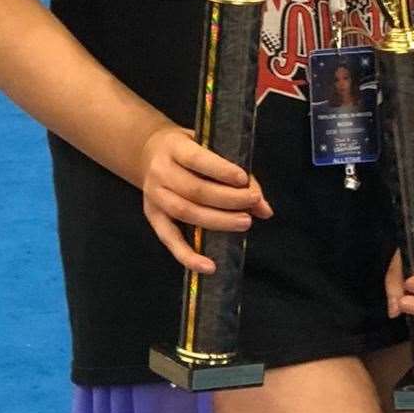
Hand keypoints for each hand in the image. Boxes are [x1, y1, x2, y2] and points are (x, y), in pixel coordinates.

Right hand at [140, 125, 271, 272]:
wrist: (148, 153)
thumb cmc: (189, 149)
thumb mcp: (209, 147)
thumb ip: (235, 173)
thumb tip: (265, 209)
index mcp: (175, 148)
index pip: (198, 159)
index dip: (221, 170)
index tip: (244, 179)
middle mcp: (161, 172)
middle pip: (194, 190)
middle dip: (228, 199)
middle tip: (253, 202)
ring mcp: (154, 196)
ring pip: (185, 213)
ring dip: (217, 221)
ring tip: (245, 223)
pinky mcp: (153, 217)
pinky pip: (170, 240)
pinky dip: (188, 256)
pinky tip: (209, 266)